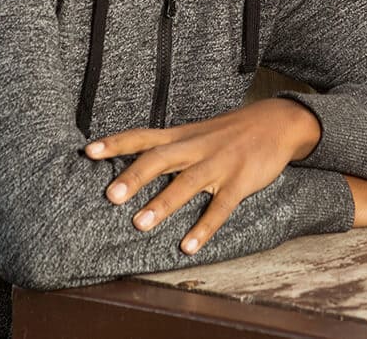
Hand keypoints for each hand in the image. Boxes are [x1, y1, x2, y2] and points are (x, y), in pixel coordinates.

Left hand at [84, 98, 320, 254]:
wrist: (278, 121)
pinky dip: (204, 227)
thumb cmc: (230, 132)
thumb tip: (134, 166)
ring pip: (187, 183)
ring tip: (140, 224)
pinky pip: (220, 207)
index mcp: (182, 136)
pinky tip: (188, 246)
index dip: (116, 143)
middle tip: (110, 196)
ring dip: (163, 203)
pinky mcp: (240, 181)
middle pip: (160, 159)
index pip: (143, 137)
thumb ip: (169, 148)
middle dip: (134, 177)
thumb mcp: (197, 132)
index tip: (88, 152)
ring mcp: (219, 164)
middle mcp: (196, 148)